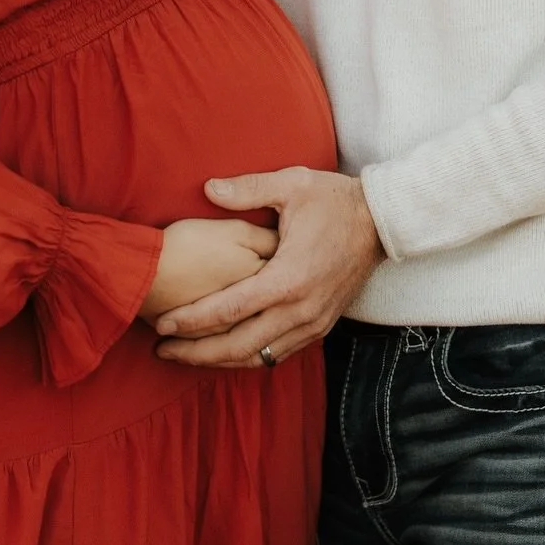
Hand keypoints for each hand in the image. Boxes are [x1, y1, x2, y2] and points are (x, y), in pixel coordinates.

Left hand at [154, 168, 383, 368]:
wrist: (381, 223)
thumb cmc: (335, 200)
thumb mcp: (291, 184)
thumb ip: (247, 189)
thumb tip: (207, 189)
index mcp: (288, 277)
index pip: (230, 309)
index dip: (192, 320)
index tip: (162, 324)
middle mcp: (300, 309)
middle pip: (239, 346)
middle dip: (197, 352)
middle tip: (163, 349)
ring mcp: (313, 322)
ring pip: (259, 357)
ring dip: (221, 360)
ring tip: (186, 356)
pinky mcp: (321, 326)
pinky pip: (279, 354)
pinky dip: (249, 357)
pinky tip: (226, 352)